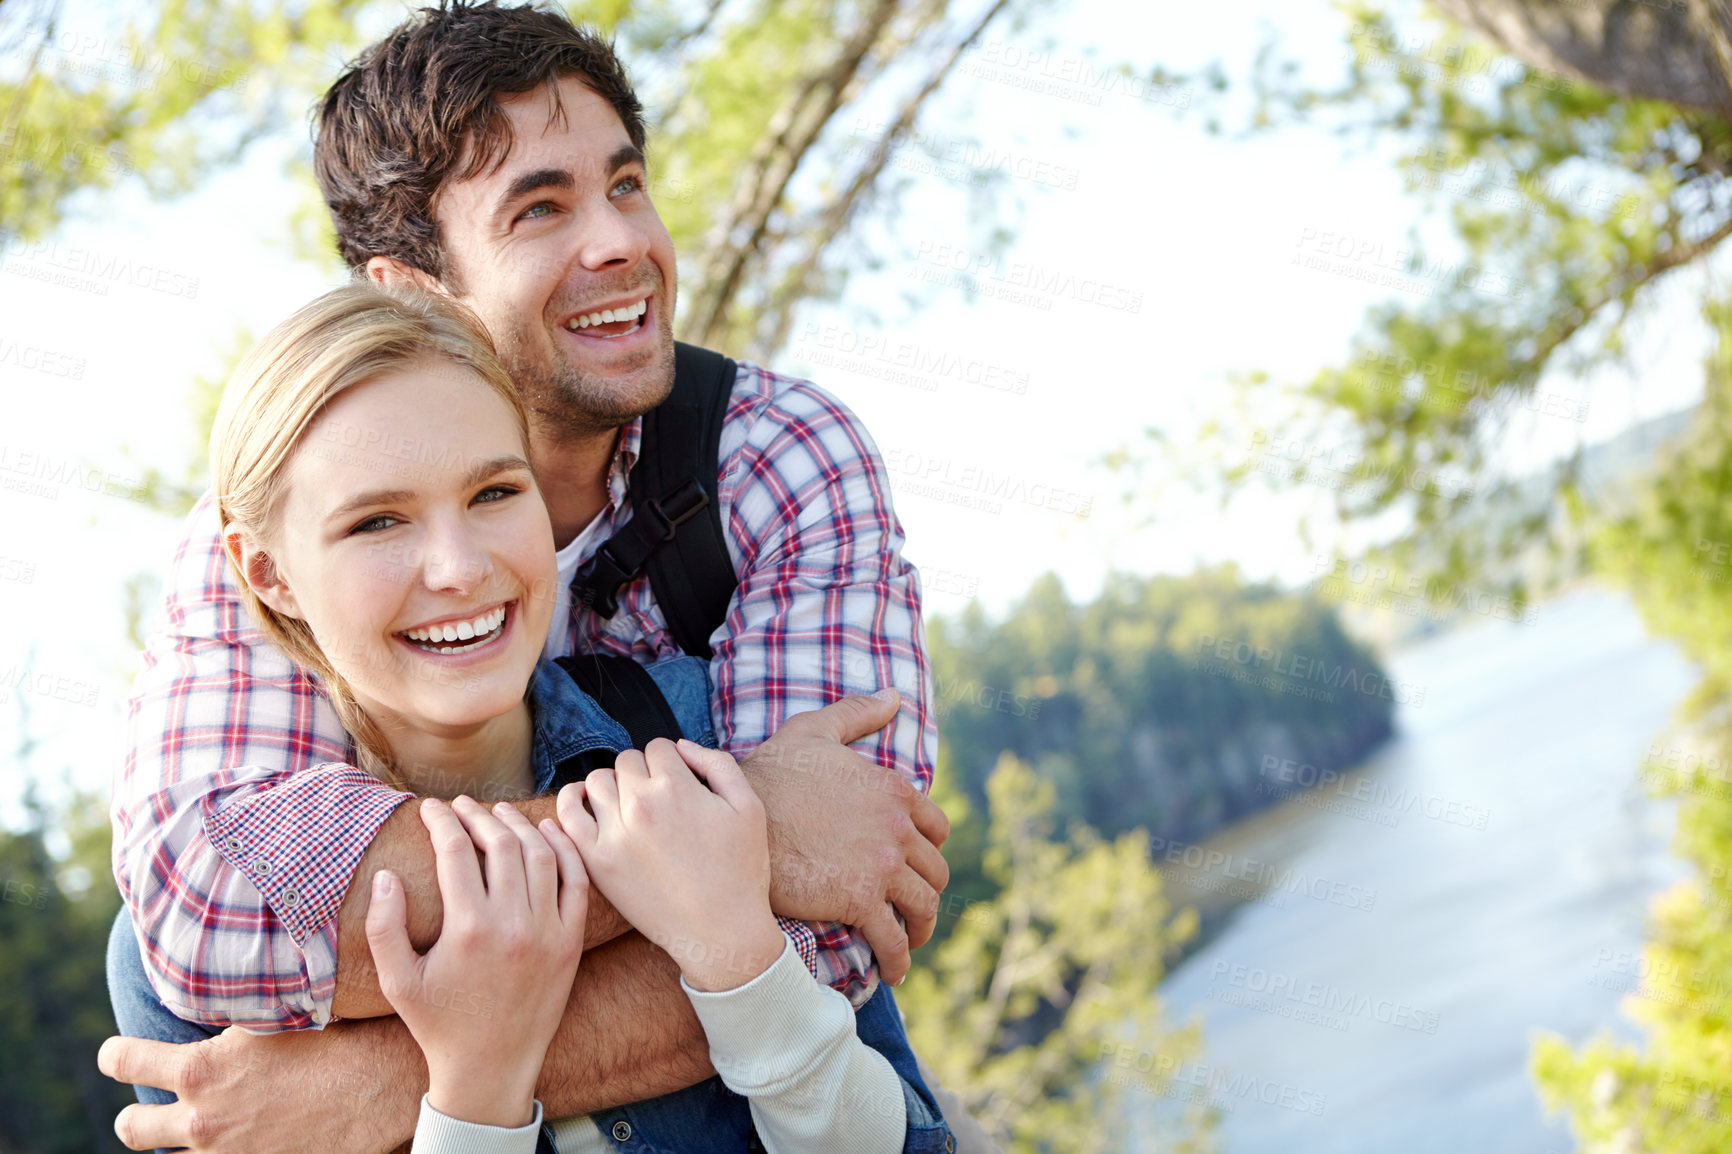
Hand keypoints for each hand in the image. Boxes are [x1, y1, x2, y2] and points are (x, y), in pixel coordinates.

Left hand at [97, 1018, 422, 1152]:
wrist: (383, 1082)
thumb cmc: (335, 1037)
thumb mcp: (272, 1016)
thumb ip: (229, 1016)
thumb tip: (208, 988)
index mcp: (201, 1070)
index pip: (124, 1059)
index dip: (114, 1054)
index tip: (117, 1052)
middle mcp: (202, 1120)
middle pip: (130, 1126)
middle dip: (135, 1114)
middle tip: (150, 1103)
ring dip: (177, 1141)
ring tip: (199, 1126)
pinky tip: (243, 1138)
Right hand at [367, 796, 586, 1126]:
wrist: (492, 1068)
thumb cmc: (439, 1025)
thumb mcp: (397, 982)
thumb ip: (383, 927)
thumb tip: (385, 876)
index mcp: (468, 930)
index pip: (456, 851)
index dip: (441, 821)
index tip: (430, 808)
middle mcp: (513, 925)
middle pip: (502, 844)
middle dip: (478, 815)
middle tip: (462, 806)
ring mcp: (549, 932)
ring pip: (541, 855)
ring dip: (519, 826)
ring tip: (498, 814)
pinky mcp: (571, 942)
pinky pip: (576, 881)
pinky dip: (564, 850)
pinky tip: (546, 833)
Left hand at [558, 739, 784, 991]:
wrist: (721, 932)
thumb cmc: (741, 870)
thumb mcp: (749, 806)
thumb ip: (717, 764)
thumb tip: (681, 747)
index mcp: (677, 786)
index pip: (658, 748)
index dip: (671, 762)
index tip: (678, 783)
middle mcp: (640, 804)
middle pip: (626, 761)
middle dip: (642, 772)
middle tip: (657, 799)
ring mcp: (614, 833)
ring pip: (596, 781)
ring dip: (612, 785)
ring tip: (627, 805)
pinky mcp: (596, 861)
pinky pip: (567, 816)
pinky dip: (571, 802)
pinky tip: (584, 805)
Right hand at [737, 689, 950, 983]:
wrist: (734, 818)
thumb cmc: (770, 773)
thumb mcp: (815, 731)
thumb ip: (857, 713)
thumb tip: (896, 695)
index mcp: (893, 790)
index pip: (936, 829)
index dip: (929, 851)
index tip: (917, 867)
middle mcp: (897, 828)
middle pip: (934, 872)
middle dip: (927, 893)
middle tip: (913, 910)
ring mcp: (881, 866)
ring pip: (922, 907)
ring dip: (920, 930)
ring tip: (907, 944)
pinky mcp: (859, 900)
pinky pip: (893, 939)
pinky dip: (898, 960)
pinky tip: (892, 970)